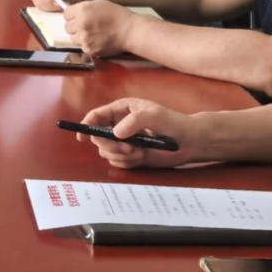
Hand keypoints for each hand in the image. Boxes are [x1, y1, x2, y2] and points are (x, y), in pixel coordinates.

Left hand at [62, 0, 143, 57]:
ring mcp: (84, 38)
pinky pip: (82, 47)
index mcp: (83, 10)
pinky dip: (88, 45)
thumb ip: (84, 8)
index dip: (72, 16)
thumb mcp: (99, 4)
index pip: (66, 14)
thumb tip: (73, 13)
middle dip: (75, 26)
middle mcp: (81, 24)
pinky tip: (98, 40)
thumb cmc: (117, 16)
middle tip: (87, 26)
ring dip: (80, 36)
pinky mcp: (89, 49)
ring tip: (93, 33)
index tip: (77, 17)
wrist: (130, 31)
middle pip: (67, 27)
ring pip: (73, 38)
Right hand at [77, 98, 195, 169]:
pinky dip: (127, 162)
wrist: (189, 142)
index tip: (82, 136)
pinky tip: (141, 157)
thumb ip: (134, 121)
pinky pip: (118, 162)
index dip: (86, 124)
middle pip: (98, 137)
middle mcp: (119, 125)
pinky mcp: (130, 155)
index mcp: (121, 110)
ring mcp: (124, 141)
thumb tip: (116, 134)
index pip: (97, 116)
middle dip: (110, 145)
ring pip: (107, 151)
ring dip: (121, 155)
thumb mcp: (154, 115)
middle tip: (127, 148)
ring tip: (139, 152)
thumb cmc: (173, 122)